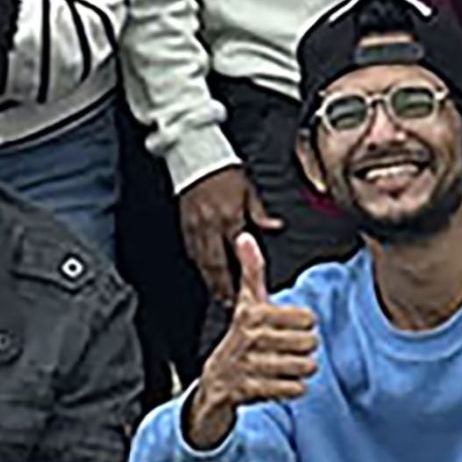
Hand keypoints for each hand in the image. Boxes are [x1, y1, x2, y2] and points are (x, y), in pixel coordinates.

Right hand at [173, 166, 277, 297]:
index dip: (241, 273)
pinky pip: (192, 251)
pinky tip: (205, 274)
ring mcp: (195, 227)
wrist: (196, 157)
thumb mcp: (248, 189)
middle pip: (216, 264)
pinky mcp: (185, 226)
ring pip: (202, 261)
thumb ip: (260, 213)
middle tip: (229, 303)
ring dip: (210, 281)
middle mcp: (210, 226)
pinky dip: (200, 266)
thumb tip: (276, 227)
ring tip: (218, 296)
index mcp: (229, 217)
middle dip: (222, 286)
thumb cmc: (225, 172)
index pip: (236, 252)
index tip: (247, 289)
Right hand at [184, 235, 316, 449]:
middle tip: (293, 350)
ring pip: (303, 366)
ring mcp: (248, 365)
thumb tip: (244, 237)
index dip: (305, 324)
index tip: (295, 326)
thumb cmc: (241, 337)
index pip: (305, 317)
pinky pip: (292, 389)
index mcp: (253, 314)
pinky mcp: (249, 389)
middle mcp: (249, 338)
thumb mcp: (247, 303)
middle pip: (308, 342)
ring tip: (291, 366)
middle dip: (306, 349)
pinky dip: (294, 388)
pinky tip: (284, 383)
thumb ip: (251, 270)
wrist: (216, 381)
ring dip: (302, 369)